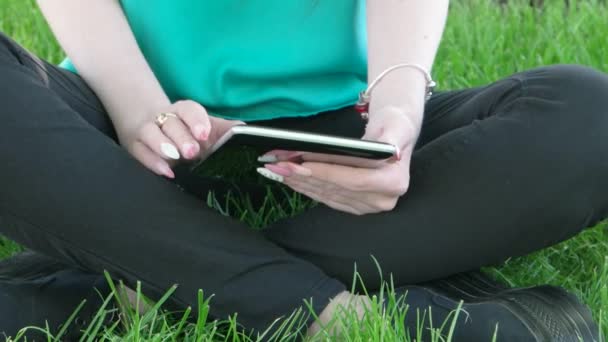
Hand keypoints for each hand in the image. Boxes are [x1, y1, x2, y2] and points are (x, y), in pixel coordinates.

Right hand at [116, 100, 242, 177]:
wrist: (150, 124)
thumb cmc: (186, 130)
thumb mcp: (206, 129)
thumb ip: (225, 130)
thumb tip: (246, 130)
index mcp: (183, 111)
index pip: (189, 109)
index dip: (196, 120)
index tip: (204, 134)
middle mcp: (164, 118)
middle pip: (171, 123)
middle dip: (181, 136)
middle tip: (192, 152)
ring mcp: (147, 131)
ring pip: (151, 133)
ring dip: (163, 145)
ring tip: (175, 157)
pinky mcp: (135, 146)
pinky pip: (140, 152)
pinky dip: (152, 162)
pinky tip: (165, 172)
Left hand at [257, 106, 417, 214]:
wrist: (395, 136)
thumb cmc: (394, 126)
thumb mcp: (397, 125)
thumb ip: (392, 138)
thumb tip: (389, 150)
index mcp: (394, 182)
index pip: (353, 179)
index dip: (324, 172)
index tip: (298, 163)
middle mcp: (383, 200)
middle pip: (335, 188)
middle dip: (303, 175)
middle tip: (275, 164)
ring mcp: (368, 206)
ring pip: (326, 194)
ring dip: (299, 182)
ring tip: (276, 169)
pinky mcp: (355, 207)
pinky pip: (326, 198)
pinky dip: (306, 187)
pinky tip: (290, 178)